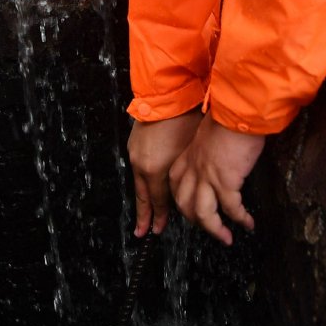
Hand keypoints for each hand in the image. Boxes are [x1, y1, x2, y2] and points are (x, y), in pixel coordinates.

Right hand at [128, 111, 201, 236]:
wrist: (166, 94)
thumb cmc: (184, 119)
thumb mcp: (191, 152)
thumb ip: (187, 173)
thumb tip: (191, 186)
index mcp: (155, 170)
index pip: (158, 201)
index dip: (160, 216)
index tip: (158, 229)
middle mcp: (141, 164)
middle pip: (143, 196)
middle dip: (144, 215)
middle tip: (142, 231)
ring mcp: (135, 153)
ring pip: (139, 183)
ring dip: (143, 197)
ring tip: (144, 211)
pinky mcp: (134, 142)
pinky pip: (137, 168)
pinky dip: (143, 180)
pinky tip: (147, 181)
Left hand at [167, 117, 264, 245]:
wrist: (238, 110)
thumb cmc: (229, 117)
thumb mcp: (210, 135)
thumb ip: (209, 150)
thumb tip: (220, 160)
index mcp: (188, 157)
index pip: (176, 184)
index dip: (182, 201)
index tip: (191, 209)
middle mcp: (193, 169)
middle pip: (185, 204)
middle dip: (196, 221)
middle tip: (210, 228)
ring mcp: (207, 177)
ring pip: (203, 214)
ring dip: (215, 230)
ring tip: (226, 238)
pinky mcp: (226, 182)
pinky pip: (231, 209)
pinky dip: (240, 219)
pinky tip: (248, 224)